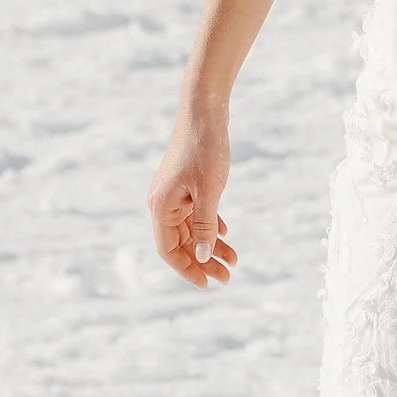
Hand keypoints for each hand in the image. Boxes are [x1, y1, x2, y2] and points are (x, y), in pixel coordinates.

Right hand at [148, 105, 240, 287]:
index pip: (168, 250)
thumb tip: (204, 258)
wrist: (205, 112)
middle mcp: (163, 204)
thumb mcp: (209, 192)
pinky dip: (211, 227)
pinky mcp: (186, 186)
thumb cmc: (204, 150)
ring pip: (192, 231)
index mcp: (161, 208)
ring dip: (211, 246)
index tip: (208, 284)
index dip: (187, 270)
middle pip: (181, 244)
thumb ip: (205, 226)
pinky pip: (196, 215)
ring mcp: (174, 195)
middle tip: (228, 278)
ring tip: (234, 261)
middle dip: (204, 262)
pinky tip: (226, 234)